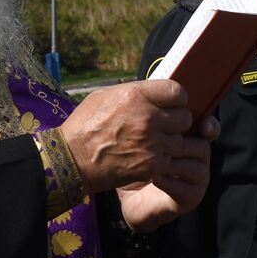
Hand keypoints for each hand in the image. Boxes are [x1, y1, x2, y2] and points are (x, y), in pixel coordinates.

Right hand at [60, 80, 205, 192]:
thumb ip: (135, 92)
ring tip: (154, 142)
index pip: (177, 92)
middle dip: (176, 120)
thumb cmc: (85, 125)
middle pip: (184, 116)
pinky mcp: (152, 165)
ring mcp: (152, 143)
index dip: (177, 98)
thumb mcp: (105, 96)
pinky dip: (164, 158)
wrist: (72, 160)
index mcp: (136, 95)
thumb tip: (154, 92)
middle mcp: (148, 118)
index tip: (171, 103)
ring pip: (180, 140)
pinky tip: (150, 155)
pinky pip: (172, 158)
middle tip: (164, 125)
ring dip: (171, 141)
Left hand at [117, 116, 217, 232]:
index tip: (203, 124)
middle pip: (202, 146)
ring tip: (155, 162)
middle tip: (165, 144)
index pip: (208, 127)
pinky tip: (154, 177)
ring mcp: (198, 179)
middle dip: (183, 144)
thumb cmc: (137, 162)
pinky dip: (169, 182)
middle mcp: (199, 158)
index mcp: (191, 139)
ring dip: (174, 163)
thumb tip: (155, 90)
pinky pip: (185, 188)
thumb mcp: (143, 136)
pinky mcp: (191, 198)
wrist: (131, 196)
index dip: (209, 125)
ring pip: (195, 167)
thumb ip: (153, 116)